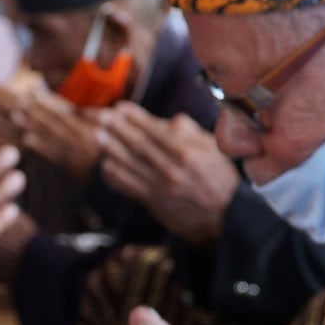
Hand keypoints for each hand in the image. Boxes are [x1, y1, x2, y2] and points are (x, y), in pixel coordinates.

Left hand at [10, 89, 100, 185]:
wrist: (114, 181)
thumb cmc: (109, 155)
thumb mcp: (108, 135)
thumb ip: (96, 122)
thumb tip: (84, 110)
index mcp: (90, 128)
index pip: (66, 111)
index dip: (48, 101)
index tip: (32, 92)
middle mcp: (83, 138)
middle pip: (55, 121)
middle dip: (36, 110)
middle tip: (17, 101)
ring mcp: (76, 153)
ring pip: (52, 136)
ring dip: (33, 125)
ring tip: (16, 116)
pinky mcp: (72, 169)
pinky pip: (54, 156)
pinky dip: (40, 147)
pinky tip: (26, 139)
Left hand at [96, 104, 240, 247]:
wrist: (226, 217)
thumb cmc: (220, 179)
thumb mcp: (214, 150)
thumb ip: (191, 133)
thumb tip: (171, 121)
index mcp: (187, 154)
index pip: (155, 132)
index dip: (136, 118)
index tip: (121, 107)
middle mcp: (171, 170)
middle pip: (139, 146)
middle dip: (119, 129)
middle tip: (102, 116)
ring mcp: (161, 188)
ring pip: (131, 165)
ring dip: (112, 149)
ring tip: (98, 135)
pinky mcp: (154, 203)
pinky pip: (130, 187)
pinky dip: (116, 177)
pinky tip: (104, 166)